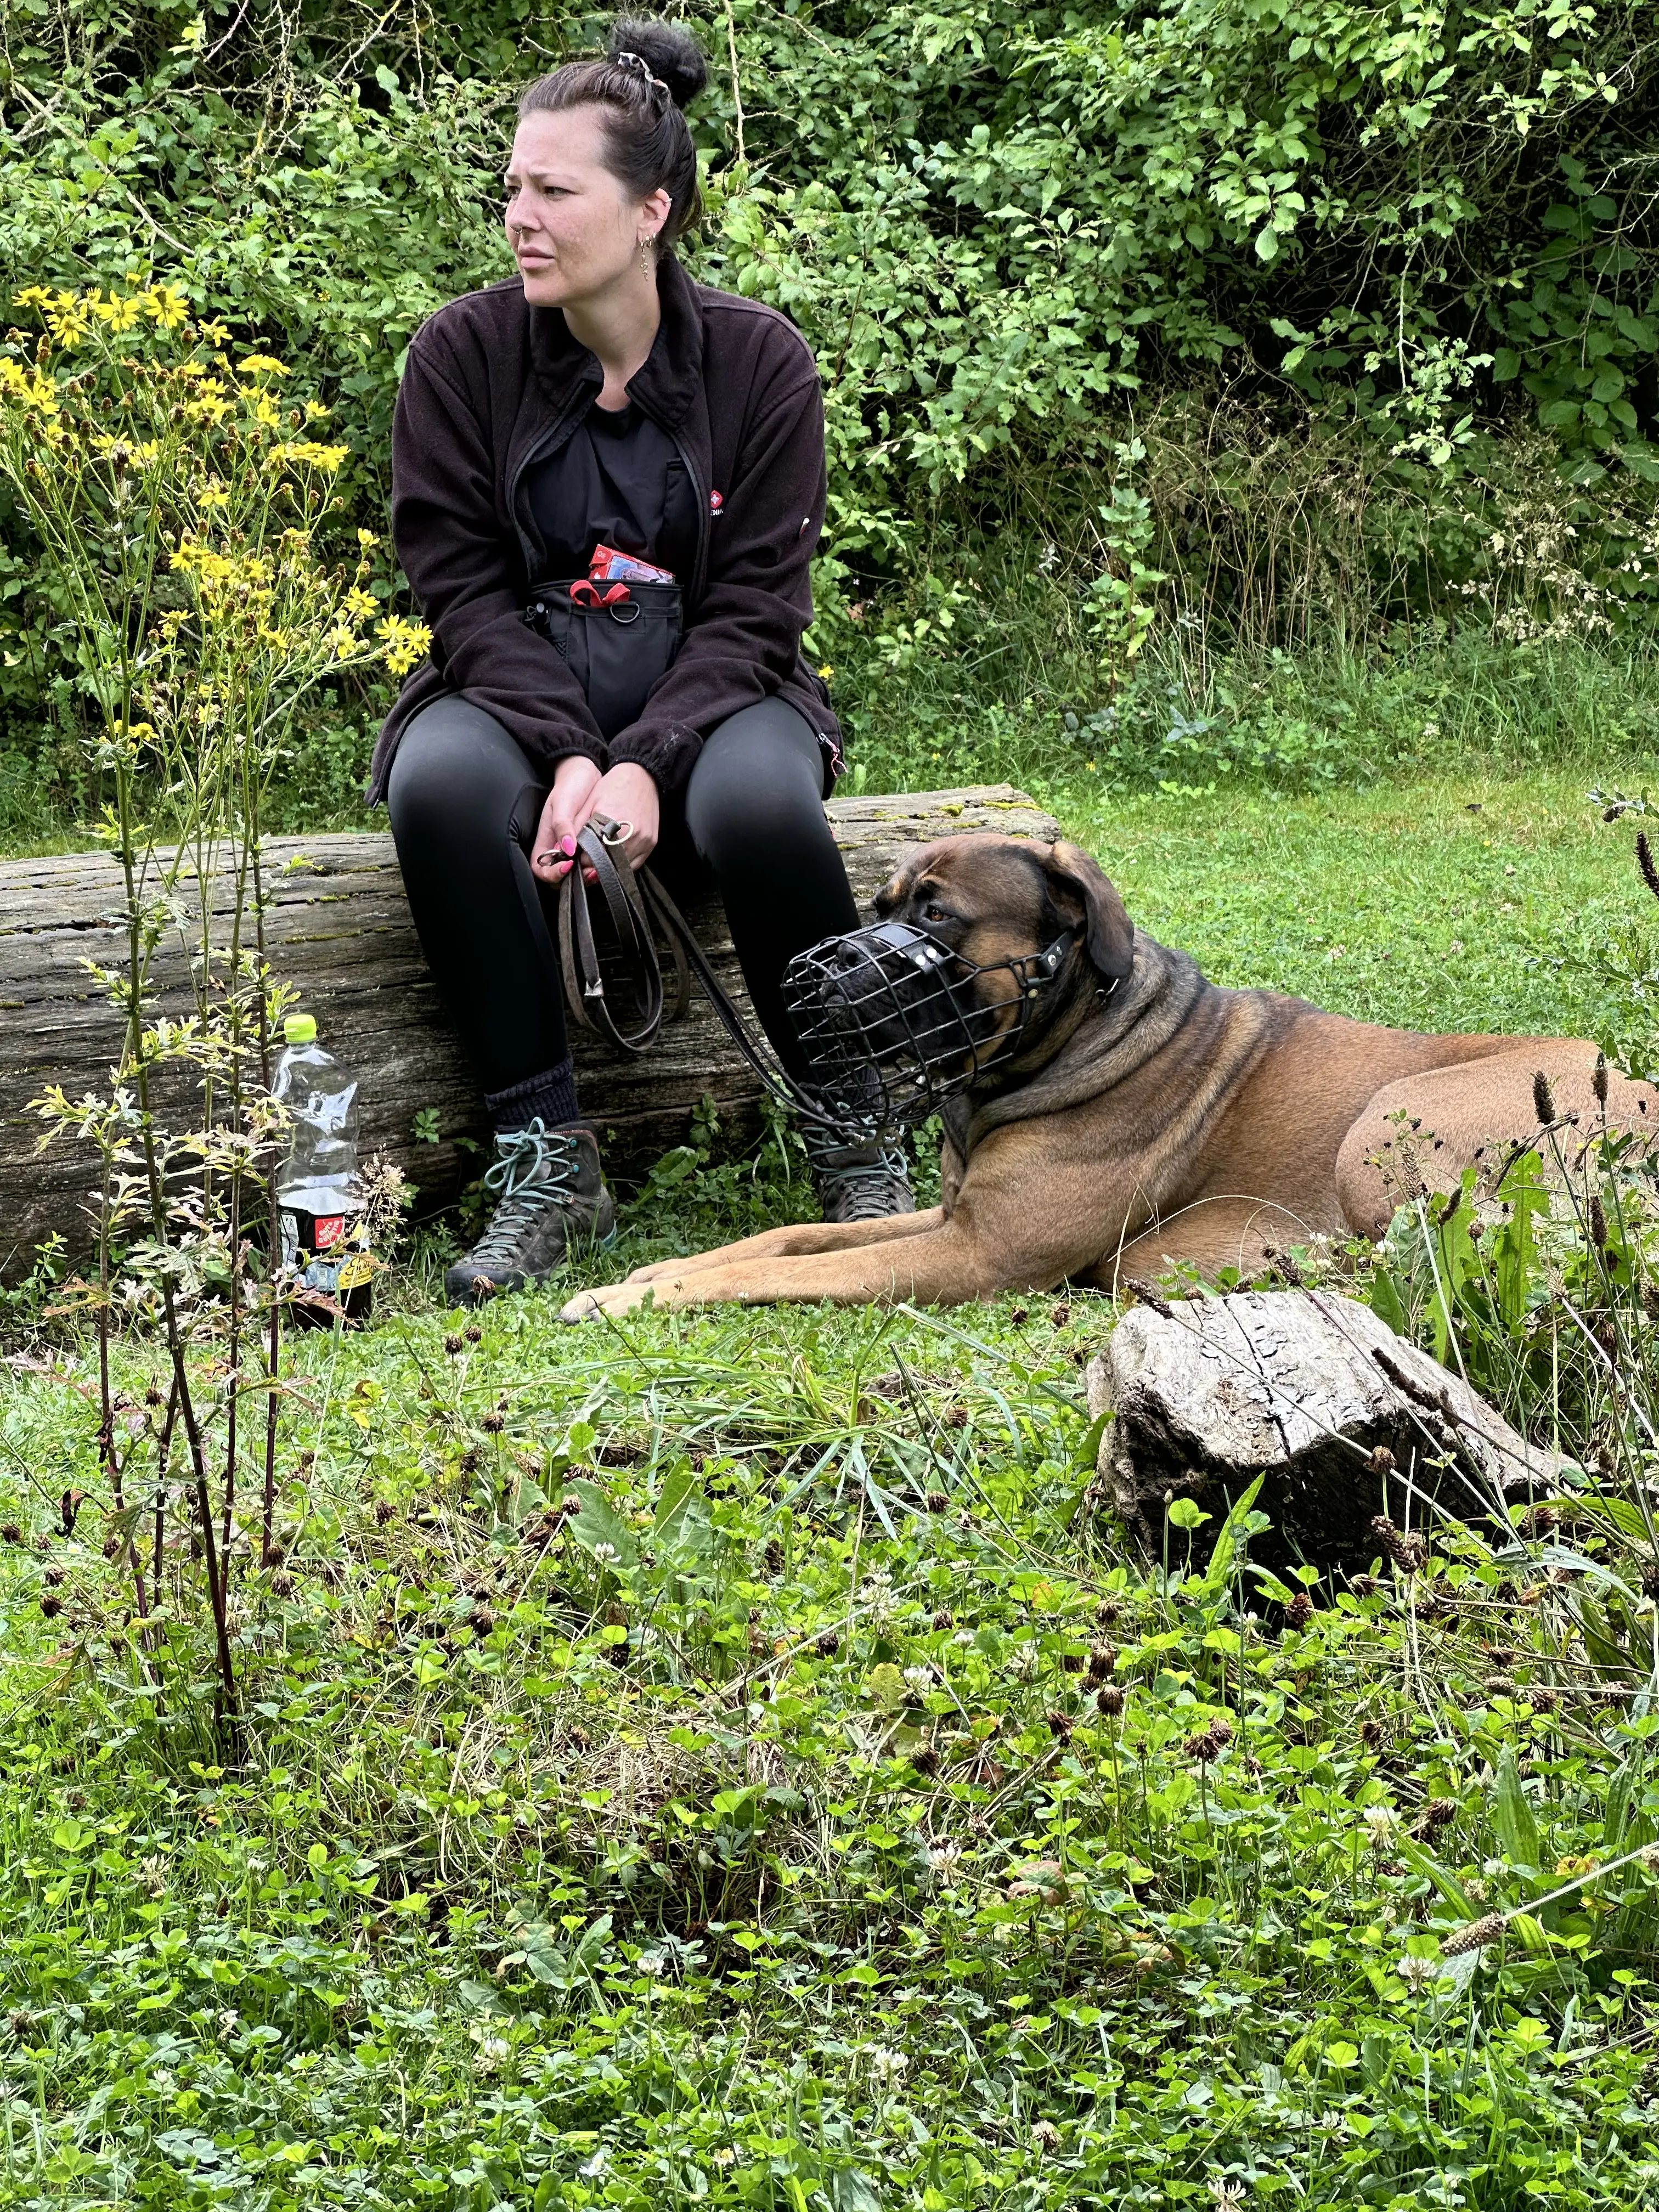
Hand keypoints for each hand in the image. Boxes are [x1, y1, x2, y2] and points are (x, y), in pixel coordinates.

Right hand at [531, 756, 601, 886]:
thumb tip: (568, 850)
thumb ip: (563, 825)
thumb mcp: (563, 803)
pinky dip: (598, 865)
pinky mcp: (589, 847)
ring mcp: (573, 850)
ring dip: (587, 874)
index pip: (541, 870)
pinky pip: (591, 863)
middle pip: (560, 877)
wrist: (587, 775)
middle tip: (590, 872)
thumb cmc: (570, 786)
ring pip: (577, 873)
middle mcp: (557, 850)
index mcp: (544, 842)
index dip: (552, 874)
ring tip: (600, 868)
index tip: (569, 865)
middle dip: (574, 879)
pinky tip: (608, 860)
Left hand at [532, 759, 659, 883]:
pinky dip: (623, 864)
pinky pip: (635, 864)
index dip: (582, 859)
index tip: (578, 857)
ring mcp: (644, 840)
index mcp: (612, 822)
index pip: (592, 856)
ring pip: (621, 868)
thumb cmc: (612, 787)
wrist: (641, 776)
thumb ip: (577, 828)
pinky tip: (614, 857)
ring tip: (600, 858)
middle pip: (608, 865)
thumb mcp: (589, 803)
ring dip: (609, 867)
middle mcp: (632, 834)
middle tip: (587, 860)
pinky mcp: (652, 843)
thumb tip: (567, 850)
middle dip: (595, 865)